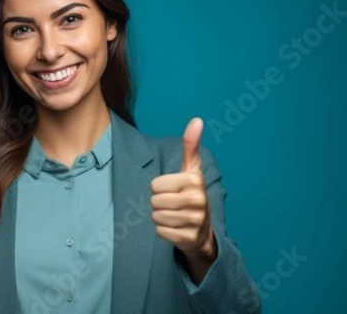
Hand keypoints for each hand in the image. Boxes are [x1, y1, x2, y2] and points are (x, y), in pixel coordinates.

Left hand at [150, 117, 214, 257]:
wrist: (203, 229)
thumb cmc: (191, 193)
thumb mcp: (191, 169)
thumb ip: (191, 145)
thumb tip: (196, 119)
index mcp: (194, 181)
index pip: (155, 185)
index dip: (158, 188)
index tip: (171, 189)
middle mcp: (198, 200)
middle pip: (155, 201)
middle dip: (158, 203)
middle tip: (171, 204)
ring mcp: (195, 221)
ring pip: (156, 217)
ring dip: (160, 217)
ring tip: (173, 215)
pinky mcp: (189, 238)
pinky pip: (161, 232)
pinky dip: (163, 231)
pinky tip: (175, 228)